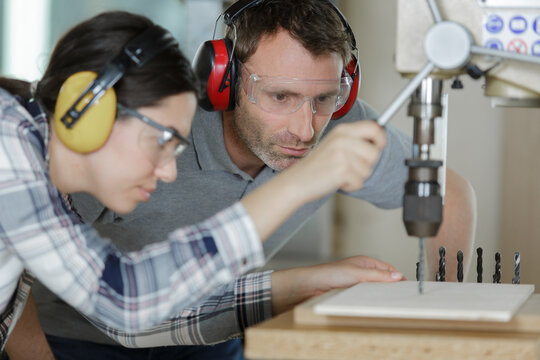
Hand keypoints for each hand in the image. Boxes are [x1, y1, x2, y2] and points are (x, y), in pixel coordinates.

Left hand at [271, 255, 404, 314]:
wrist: (312, 285)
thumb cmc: (329, 273)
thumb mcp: (357, 272)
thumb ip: (377, 274)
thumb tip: (396, 275)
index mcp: (365, 262)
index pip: (388, 269)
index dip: (397, 277)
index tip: (406, 286)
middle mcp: (362, 272)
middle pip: (382, 280)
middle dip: (390, 287)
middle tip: (399, 296)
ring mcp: (357, 283)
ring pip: (374, 290)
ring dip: (379, 295)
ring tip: (387, 302)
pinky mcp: (351, 293)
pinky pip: (365, 297)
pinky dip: (370, 301)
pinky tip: (373, 305)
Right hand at [287, 121, 386, 201]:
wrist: (297, 181)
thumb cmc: (317, 166)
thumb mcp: (334, 145)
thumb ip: (354, 140)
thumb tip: (379, 139)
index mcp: (342, 130)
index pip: (374, 127)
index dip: (381, 139)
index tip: (378, 147)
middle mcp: (342, 139)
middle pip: (374, 152)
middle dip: (366, 164)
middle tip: (350, 167)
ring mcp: (342, 154)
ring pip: (368, 170)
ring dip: (357, 176)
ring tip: (340, 173)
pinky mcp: (342, 170)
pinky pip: (360, 182)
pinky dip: (351, 186)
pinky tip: (337, 181)